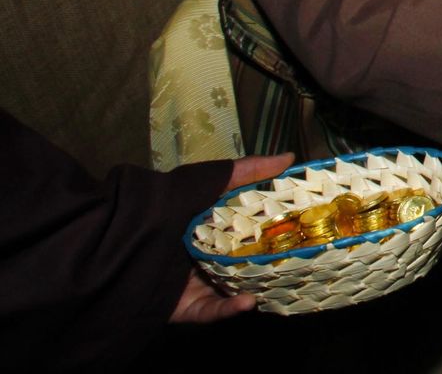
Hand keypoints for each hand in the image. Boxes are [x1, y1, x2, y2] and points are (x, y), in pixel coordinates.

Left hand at [170, 152, 293, 322]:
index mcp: (207, 225)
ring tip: (280, 285)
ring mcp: (192, 282)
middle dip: (270, 261)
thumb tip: (289, 157)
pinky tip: (248, 302)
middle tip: (300, 259)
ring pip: (231, 288)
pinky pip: (209, 310)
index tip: (303, 224)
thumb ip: (244, 171)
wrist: (113, 247)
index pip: (247, 226)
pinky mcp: (182, 307)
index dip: (274, 225)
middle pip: (243, 260)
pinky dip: (228, 308)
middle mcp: (202, 253)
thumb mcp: (203, 181)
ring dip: (255, 287)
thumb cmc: (162, 209)